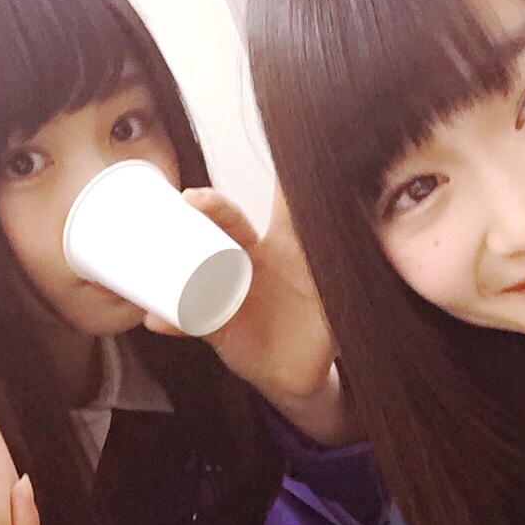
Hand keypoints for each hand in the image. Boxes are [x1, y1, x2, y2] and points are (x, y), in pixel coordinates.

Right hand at [145, 186, 358, 444]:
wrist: (305, 370)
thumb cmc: (321, 321)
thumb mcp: (339, 293)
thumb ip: (349, 271)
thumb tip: (369, 240)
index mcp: (286, 244)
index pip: (281, 204)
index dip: (277, 180)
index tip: (272, 153)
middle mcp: (249, 259)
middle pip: (225, 225)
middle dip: (210, 208)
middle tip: (195, 200)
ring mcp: (227, 290)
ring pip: (196, 266)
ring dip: (174, 259)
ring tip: (158, 249)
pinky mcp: (215, 327)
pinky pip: (189, 323)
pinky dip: (172, 323)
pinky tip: (155, 319)